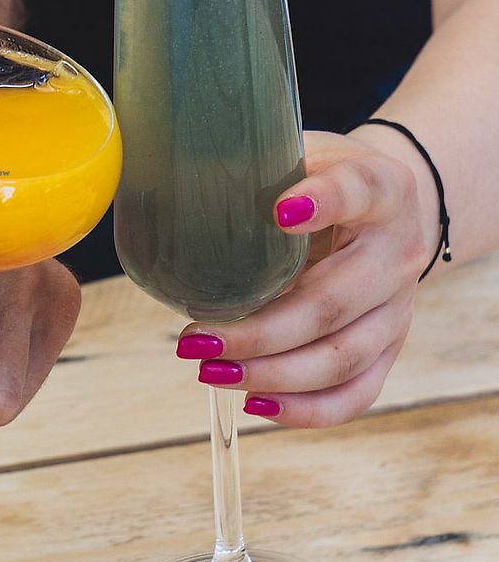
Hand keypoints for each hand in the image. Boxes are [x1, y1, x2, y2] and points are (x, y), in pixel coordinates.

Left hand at [176, 129, 439, 426]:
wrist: (388, 209)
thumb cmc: (325, 178)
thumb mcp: (300, 152)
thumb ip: (255, 166)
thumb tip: (164, 184)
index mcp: (381, 190)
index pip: (357, 192)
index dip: (323, 202)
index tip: (280, 212)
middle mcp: (397, 253)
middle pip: (335, 303)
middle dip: (261, 331)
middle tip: (196, 338)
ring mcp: (398, 308)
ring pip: (342, 358)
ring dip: (272, 374)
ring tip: (211, 371)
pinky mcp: (390, 349)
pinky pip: (356, 393)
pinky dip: (306, 409)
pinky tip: (255, 404)